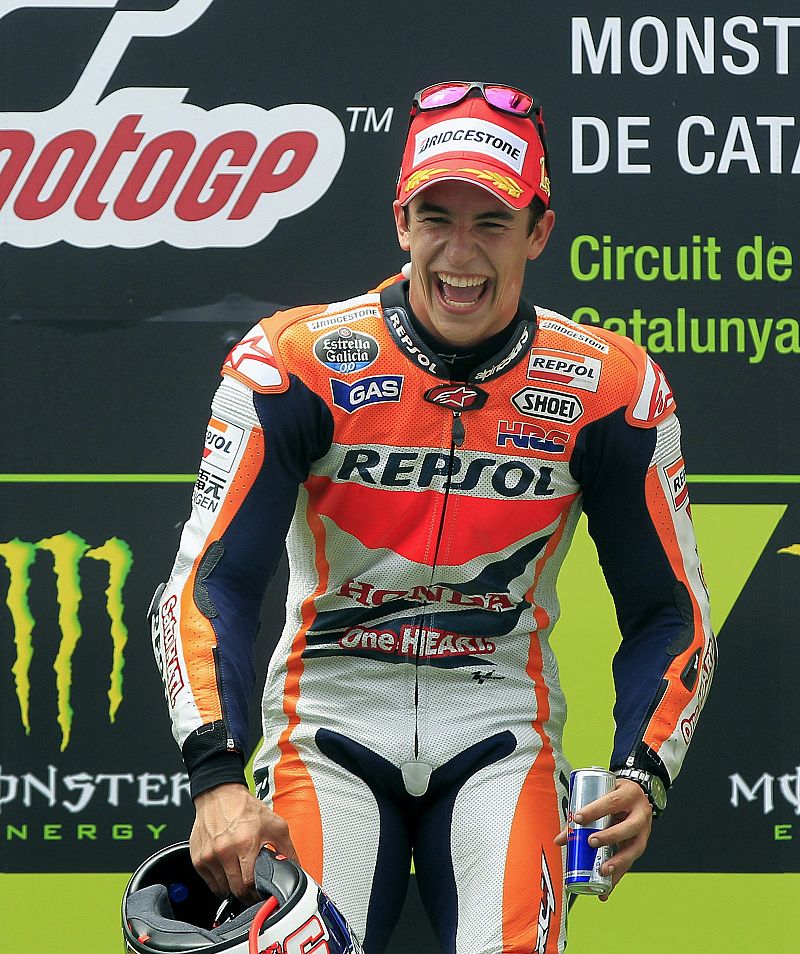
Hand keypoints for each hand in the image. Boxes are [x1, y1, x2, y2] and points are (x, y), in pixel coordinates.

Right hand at [190, 782, 297, 901]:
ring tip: (240, 875)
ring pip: (222, 889)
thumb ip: (287, 849)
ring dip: (232, 888)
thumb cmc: (245, 808)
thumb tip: (295, 869)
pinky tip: (228, 870)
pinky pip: (209, 883)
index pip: (250, 884)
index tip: (262, 892)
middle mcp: (224, 851)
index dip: (258, 892)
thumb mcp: (275, 824)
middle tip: (253, 888)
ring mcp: (208, 856)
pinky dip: (220, 882)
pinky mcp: (197, 858)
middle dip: (247, 893)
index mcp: (245, 844)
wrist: (219, 794)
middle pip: (236, 890)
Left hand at [555, 778, 652, 900]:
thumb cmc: (615, 793)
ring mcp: (644, 831)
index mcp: (628, 794)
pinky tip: (606, 889)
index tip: (577, 819)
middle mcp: (640, 813)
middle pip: (628, 826)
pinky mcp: (641, 845)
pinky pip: (631, 862)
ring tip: (603, 871)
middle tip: (591, 843)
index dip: (594, 810)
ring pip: (635, 848)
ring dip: (618, 862)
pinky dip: (618, 876)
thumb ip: (582, 812)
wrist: (639, 795)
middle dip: (610, 837)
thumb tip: (560, 839)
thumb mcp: (601, 794)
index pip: (611, 802)